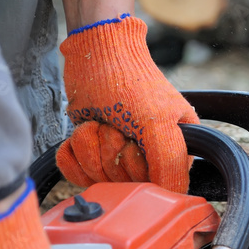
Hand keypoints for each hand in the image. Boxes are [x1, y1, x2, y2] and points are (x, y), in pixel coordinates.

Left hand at [57, 0, 197, 193]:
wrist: (94, 51)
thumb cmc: (129, 79)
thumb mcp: (158, 123)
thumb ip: (171, 163)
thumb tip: (175, 196)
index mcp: (175, 151)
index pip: (157, 187)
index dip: (140, 169)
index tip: (135, 145)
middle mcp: (148, 160)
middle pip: (123, 184)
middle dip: (112, 151)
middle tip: (118, 126)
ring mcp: (117, 160)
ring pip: (96, 178)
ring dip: (90, 145)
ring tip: (101, 121)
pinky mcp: (91, 155)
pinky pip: (76, 173)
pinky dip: (73, 151)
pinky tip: (84, 129)